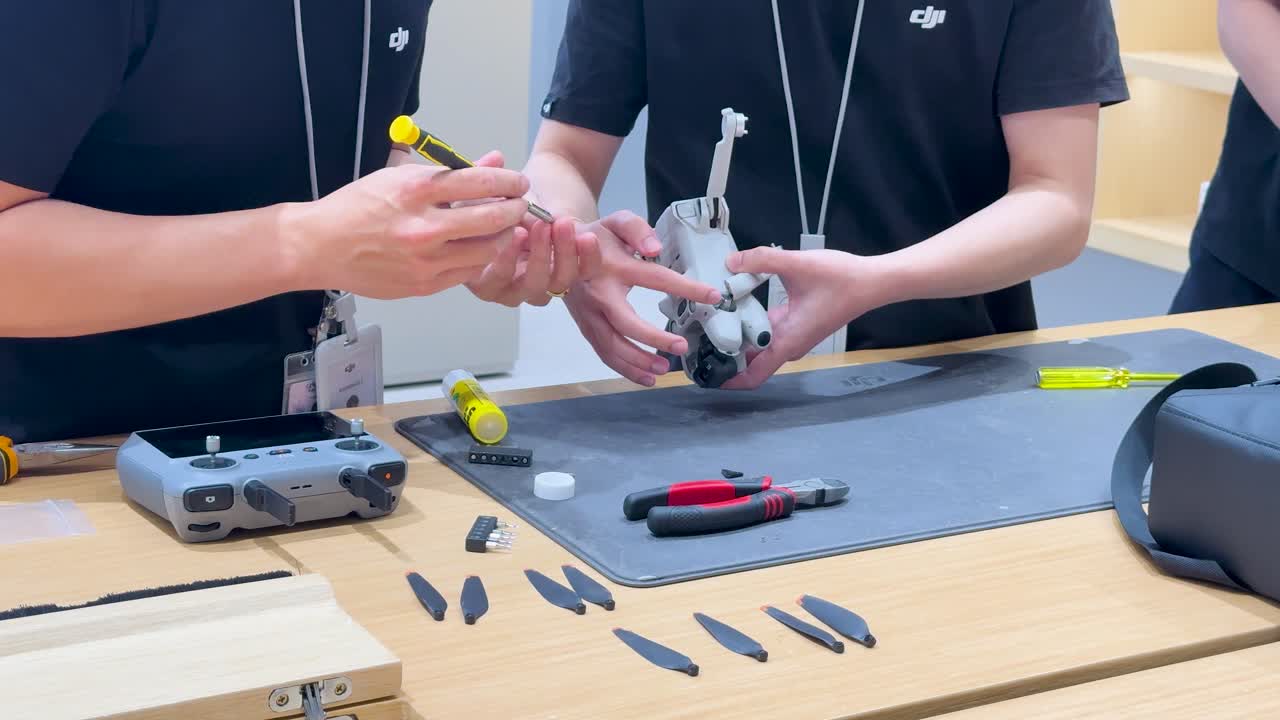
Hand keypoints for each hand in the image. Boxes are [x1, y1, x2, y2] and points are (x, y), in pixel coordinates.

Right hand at [283, 152, 529, 298]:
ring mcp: (425, 261)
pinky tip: (480, 247)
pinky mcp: (424, 285)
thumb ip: (452, 170)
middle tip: (520, 204)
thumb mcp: (400, 176)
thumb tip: (495, 159)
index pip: (480, 182)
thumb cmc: (359, 206)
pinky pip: (468, 272)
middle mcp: (423, 227)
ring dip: (504, 237)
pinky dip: (481, 258)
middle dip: (515, 209)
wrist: (320, 246)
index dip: (509, 181)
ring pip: (487, 250)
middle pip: (492, 219)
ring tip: (505, 227)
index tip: (519, 182)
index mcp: (415, 191)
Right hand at [462, 152, 603, 305]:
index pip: (488, 282)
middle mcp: (513, 285)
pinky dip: (587, 258)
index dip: (502, 263)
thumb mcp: (491, 193)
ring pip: (556, 284)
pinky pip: (584, 275)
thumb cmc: (509, 194)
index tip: (515, 234)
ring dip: (562, 255)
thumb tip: (492, 171)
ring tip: (562, 223)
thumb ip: (483, 189)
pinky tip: (586, 237)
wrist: (544, 182)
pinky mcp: (574, 270)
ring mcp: (545, 281)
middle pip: (527, 288)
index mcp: (482, 273)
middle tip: (542, 225)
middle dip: (539, 258)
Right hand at [565, 210, 722, 385]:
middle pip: (626, 324)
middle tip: (681, 346)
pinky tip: (645, 378)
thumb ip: (636, 229)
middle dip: (653, 339)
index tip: (713, 296)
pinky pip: (604, 353)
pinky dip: (624, 369)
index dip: (685, 288)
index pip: (655, 278)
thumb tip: (655, 248)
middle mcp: (599, 295)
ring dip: (637, 363)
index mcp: (614, 267)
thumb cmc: (596, 237)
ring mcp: (589, 315)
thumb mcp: (616, 221)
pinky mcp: (586, 327)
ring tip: (664, 369)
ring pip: (611, 347)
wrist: (559, 250)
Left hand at [720, 247, 881, 389]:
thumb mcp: (798, 264)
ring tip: (706, 322)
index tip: (704, 375)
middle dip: (722, 356)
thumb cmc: (843, 280)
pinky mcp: (794, 323)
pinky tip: (732, 305)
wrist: (872, 282)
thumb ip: (762, 259)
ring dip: (733, 338)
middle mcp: (788, 344)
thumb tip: (731, 262)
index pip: (753, 375)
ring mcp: (791, 335)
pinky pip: (764, 330)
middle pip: (748, 361)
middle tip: (695, 342)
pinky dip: (748, 323)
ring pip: (755, 345)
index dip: (726, 380)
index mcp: (787, 341)